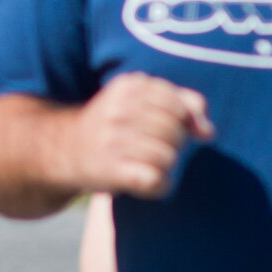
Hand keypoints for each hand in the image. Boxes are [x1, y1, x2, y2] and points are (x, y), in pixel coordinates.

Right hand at [69, 73, 213, 198]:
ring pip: (168, 157)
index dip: (182, 121)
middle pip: (175, 132)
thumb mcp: (141, 101)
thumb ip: (183, 104)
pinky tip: (147, 182)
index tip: (168, 128)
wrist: (62, 149)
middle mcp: (118, 111)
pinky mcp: (110, 170)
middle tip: (152, 149)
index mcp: (129, 86)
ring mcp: (112, 141)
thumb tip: (208, 132)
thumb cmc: (113, 125)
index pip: (178, 105)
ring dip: (165, 166)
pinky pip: (155, 179)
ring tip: (147, 164)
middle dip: (173, 144)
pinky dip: (158, 186)